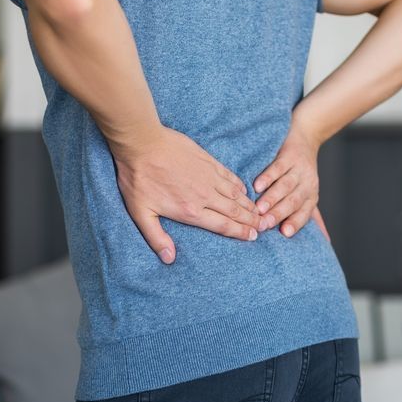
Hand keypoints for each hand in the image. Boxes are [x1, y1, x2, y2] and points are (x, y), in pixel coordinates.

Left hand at [111, 125, 263, 263]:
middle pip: (234, 211)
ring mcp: (208, 177)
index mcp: (190, 211)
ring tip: (259, 212)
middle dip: (251, 220)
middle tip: (263, 226)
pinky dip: (239, 185)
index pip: (222, 225)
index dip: (239, 232)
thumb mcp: (141, 212)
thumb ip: (156, 237)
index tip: (252, 237)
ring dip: (248, 204)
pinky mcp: (207, 161)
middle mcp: (204, 196)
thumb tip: (169, 258)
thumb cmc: (139, 178)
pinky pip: (229, 176)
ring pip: (235, 194)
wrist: (143, 143)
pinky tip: (244, 189)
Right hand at [252, 117, 326, 239]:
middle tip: (264, 224)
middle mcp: (307, 184)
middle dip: (279, 214)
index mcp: (311, 196)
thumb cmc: (303, 171)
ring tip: (259, 208)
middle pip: (293, 202)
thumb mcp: (309, 194)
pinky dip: (267, 177)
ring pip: (285, 186)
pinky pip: (277, 168)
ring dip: (272, 198)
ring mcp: (298, 169)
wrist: (306, 136)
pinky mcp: (288, 155)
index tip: (284, 233)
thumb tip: (326, 243)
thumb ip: (313, 218)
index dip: (295, 223)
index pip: (304, 213)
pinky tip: (257, 186)